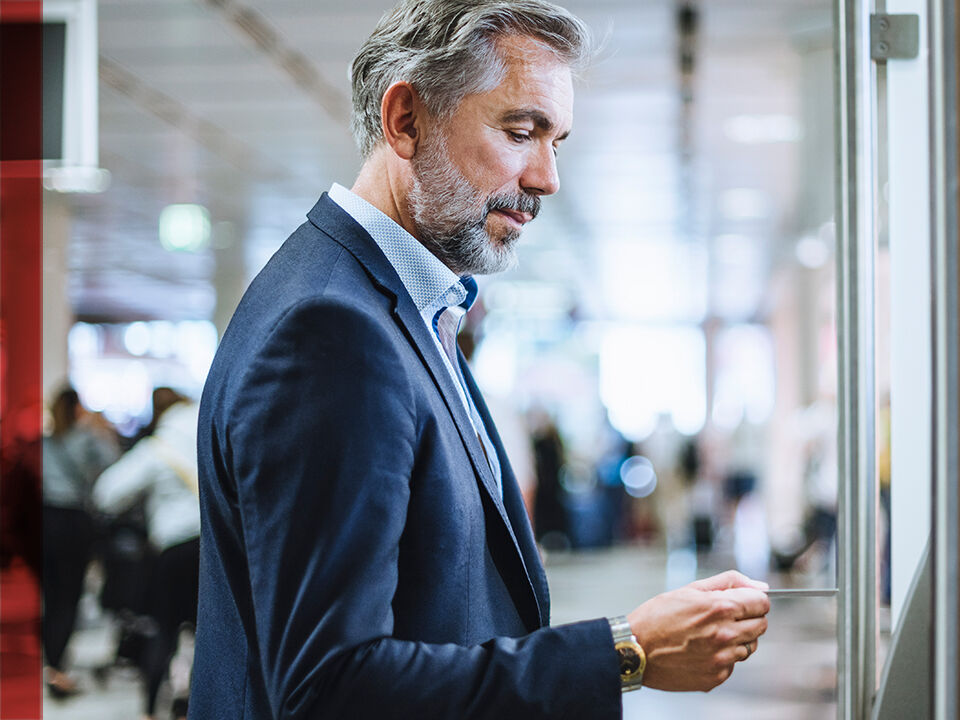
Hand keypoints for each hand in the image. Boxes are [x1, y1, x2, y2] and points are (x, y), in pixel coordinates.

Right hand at [626, 570, 769, 691]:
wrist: (635, 649)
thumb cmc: (657, 617)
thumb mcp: (691, 589)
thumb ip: (730, 582)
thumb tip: (760, 586)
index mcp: (721, 607)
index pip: (762, 603)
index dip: (754, 600)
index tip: (744, 602)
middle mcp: (726, 634)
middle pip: (761, 625)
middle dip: (748, 618)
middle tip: (724, 617)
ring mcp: (722, 658)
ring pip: (749, 646)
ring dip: (737, 639)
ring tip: (710, 634)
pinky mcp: (716, 676)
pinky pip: (733, 664)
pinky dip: (723, 657)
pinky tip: (702, 650)